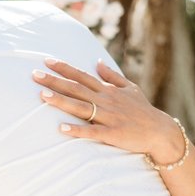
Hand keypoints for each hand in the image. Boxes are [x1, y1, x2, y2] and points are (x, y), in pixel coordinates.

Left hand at [33, 58, 184, 162]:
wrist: (160, 131)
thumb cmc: (143, 110)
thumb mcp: (130, 88)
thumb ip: (112, 76)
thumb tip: (98, 61)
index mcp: (107, 90)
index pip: (82, 76)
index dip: (64, 68)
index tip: (46, 61)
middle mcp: (106, 101)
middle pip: (76, 89)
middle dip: (54, 81)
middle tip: (34, 75)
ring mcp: (108, 117)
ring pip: (81, 107)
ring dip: (61, 101)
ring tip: (42, 96)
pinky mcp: (112, 134)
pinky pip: (92, 132)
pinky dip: (77, 130)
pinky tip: (61, 128)